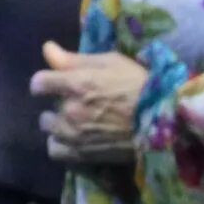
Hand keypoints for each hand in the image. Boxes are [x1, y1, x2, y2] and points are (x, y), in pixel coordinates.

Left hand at [34, 41, 146, 168]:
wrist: (165, 120)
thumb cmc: (139, 85)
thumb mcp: (110, 62)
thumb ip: (74, 59)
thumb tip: (46, 48)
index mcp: (76, 84)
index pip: (39, 83)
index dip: (45, 83)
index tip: (53, 84)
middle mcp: (71, 110)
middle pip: (46, 109)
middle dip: (57, 106)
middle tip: (76, 105)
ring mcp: (75, 134)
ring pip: (49, 130)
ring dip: (58, 126)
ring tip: (75, 124)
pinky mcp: (82, 154)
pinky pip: (56, 150)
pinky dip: (61, 145)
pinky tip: (74, 139)